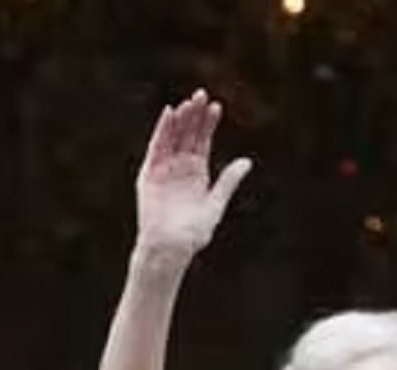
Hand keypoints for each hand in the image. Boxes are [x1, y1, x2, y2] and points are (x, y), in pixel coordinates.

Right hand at [132, 90, 251, 270]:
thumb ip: (228, 182)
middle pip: (188, 135)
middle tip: (202, 94)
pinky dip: (162, 131)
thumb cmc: (193, 233)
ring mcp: (164, 169)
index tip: (217, 107)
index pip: (203, 142)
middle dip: (195, 116)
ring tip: (189, 102)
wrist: (170, 248)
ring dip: (180, 119)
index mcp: (197, 173)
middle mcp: (180, 168)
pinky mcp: (150, 173)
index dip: (209, 124)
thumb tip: (247, 161)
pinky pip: (156, 147)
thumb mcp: (216, 204)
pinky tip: (169, 114)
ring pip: (173, 137)